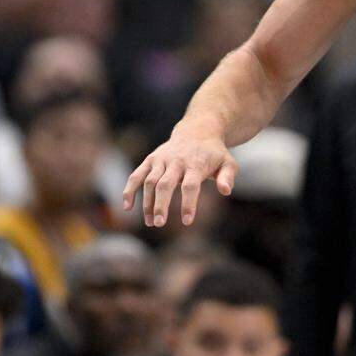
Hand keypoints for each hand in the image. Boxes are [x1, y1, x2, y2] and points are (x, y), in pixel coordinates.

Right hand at [121, 127, 237, 226]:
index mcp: (196, 164)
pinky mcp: (151, 159)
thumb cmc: (214, 153)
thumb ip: (227, 176)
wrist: (198, 131)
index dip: (188, 203)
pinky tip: (127, 207)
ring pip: (149, 182)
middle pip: (165, 184)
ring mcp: (161, 159)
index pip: (190, 185)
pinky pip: (137, 175)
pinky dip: (129, 190)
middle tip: (159, 224)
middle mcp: (176, 161)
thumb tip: (225, 191)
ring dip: (147, 203)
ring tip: (151, 223)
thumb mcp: (228, 162)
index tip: (187, 221)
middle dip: (160, 205)